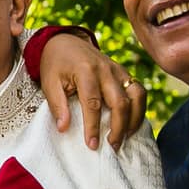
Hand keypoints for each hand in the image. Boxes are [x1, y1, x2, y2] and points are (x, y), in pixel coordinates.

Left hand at [36, 32, 145, 149]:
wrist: (66, 41)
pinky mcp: (124, 73)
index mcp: (85, 70)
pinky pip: (139, 91)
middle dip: (118, 127)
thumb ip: (57, 105)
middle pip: (120, 102)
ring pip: (136, 96)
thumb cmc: (56, 64)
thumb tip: (64, 128)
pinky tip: (131, 125)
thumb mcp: (49, 82)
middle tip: (112, 146)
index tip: (92, 145)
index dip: (93, 127)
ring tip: (125, 137)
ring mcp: (118, 70)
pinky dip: (139, 109)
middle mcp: (106, 69)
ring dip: (133, 119)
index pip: (93, 103)